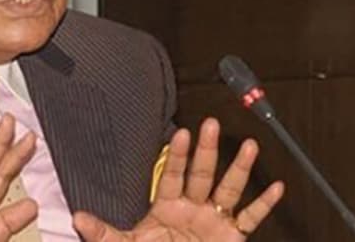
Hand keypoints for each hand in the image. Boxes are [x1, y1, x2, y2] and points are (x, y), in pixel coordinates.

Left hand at [73, 117, 283, 240]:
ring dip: (240, 169)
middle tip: (212, 124)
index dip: (179, 156)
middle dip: (208, 150)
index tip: (183, 134)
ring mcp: (214, 222)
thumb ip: (103, 232)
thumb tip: (78, 218)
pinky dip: (264, 204)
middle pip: (203, 174)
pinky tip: (276, 187)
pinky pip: (251, 219)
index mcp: (167, 208)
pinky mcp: (232, 237)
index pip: (174, 175)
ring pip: (230, 190)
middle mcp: (193, 209)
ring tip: (250, 145)